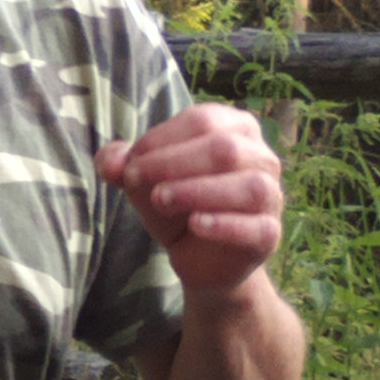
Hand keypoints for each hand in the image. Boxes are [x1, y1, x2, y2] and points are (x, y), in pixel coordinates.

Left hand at [96, 104, 282, 293]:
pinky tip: (195, 225)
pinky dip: (225, 224)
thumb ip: (124, 164)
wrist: (200, 258)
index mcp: (235, 129)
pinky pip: (258, 227)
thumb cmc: (177, 205)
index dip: (160, 139)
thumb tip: (109, 163)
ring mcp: (271, 196)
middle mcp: (261, 157)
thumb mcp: (145, 181)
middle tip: (135, 180)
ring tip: (160, 200)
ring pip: (248, 186)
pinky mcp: (269, 234)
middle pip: (225, 149)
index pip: (202, 121)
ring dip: (197, 191)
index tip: (129, 163)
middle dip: (172, 163)